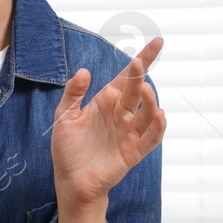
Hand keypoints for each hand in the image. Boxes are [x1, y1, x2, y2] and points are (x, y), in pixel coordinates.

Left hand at [52, 35, 166, 208]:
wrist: (70, 181)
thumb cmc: (68, 148)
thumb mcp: (64, 116)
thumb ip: (73, 93)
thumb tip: (84, 71)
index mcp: (107, 101)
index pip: (128, 76)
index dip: (143, 58)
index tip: (157, 42)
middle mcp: (122, 113)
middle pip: (137, 89)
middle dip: (141, 73)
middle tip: (140, 61)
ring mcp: (129, 132)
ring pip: (147, 112)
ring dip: (149, 99)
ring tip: (144, 88)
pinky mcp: (133, 151)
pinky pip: (150, 138)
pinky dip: (157, 127)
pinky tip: (158, 114)